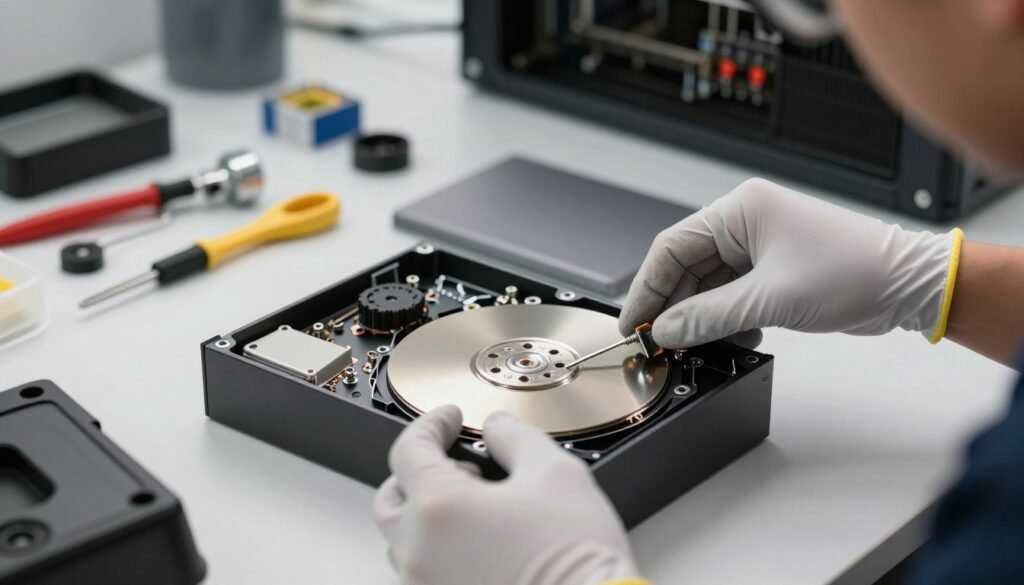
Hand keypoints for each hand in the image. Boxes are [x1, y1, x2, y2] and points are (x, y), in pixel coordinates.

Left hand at [373, 406, 639, 584]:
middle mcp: (420, 553)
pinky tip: (482, 540)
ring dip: (427, 513)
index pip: (408, 450)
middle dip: (417, 471)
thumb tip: (497, 428)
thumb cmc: (576, 558)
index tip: (450, 418)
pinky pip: (426, 571)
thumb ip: (515, 437)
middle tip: (458, 462)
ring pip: (405, 540)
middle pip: (391, 499)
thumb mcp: (555, 472)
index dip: (431, 424)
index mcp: (438, 509)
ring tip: (476, 504)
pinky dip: (441, 548)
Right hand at [620, 178, 959, 347]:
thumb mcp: (770, 299)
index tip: (634, 323)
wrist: (907, 285)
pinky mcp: (772, 272)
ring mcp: (758, 248)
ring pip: (708, 286)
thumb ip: (709, 316)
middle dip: (675, 308)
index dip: (647, 288)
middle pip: (686, 268)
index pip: (671, 247)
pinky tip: (738, 337)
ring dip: (703, 318)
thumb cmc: (853, 271)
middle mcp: (744, 223)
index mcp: (739, 211)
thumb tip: (667, 329)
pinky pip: (731, 296)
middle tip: (663, 343)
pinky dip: (727, 320)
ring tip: (701, 345)